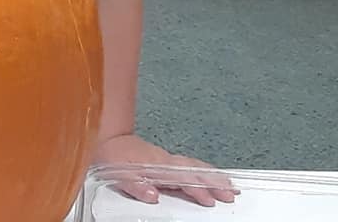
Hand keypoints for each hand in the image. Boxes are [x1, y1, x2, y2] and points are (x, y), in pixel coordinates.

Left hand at [93, 134, 238, 206]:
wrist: (105, 138)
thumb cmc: (112, 155)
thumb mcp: (118, 174)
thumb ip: (136, 185)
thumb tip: (154, 196)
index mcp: (156, 165)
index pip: (182, 178)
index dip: (197, 189)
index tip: (211, 199)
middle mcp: (165, 161)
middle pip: (194, 171)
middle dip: (214, 182)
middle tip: (232, 193)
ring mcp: (166, 159)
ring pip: (194, 167)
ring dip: (212, 176)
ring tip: (229, 186)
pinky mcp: (165, 160)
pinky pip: (189, 165)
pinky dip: (203, 171)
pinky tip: (209, 177)